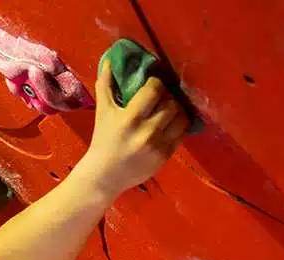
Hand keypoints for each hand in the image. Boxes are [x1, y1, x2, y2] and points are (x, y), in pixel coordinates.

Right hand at [83, 63, 187, 196]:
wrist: (105, 176)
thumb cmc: (102, 141)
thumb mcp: (102, 112)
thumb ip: (105, 85)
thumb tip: (109, 60)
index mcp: (130, 118)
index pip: (155, 89)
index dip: (156, 83)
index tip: (152, 86)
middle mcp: (146, 132)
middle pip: (171, 103)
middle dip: (167, 99)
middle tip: (161, 99)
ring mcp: (158, 145)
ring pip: (181, 118)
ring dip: (177, 111)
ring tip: (168, 111)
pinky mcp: (165, 156)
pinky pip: (181, 135)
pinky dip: (178, 127)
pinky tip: (170, 125)